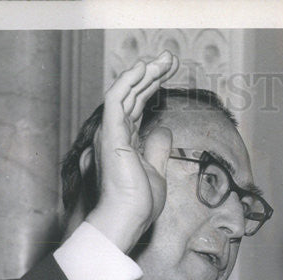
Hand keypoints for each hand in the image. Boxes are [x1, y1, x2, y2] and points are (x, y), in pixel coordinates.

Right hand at [86, 51, 179, 253]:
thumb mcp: (156, 171)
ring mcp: (112, 132)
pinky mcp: (111, 134)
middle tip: (171, 57)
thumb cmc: (139, 203)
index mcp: (125, 140)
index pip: (138, 105)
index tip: (169, 72)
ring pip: (127, 92)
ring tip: (165, 58)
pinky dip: (129, 81)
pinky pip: (117, 100)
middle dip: (152, 73)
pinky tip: (144, 68)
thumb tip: (164, 128)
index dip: (152, 86)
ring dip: (145, 72)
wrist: (129, 219)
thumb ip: (157, 148)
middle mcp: (115, 132)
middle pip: (134, 95)